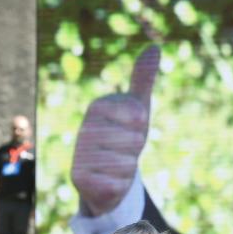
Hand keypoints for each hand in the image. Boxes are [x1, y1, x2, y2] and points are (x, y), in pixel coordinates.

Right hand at [71, 45, 159, 215]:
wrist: (106, 175)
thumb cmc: (124, 137)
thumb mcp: (138, 108)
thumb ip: (143, 79)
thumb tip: (154, 47)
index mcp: (97, 107)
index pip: (138, 116)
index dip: (141, 126)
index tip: (132, 128)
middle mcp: (83, 128)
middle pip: (134, 142)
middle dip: (135, 151)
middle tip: (123, 150)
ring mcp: (78, 154)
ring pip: (126, 165)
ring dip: (128, 169)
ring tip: (116, 165)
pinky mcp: (78, 179)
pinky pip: (116, 184)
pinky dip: (120, 186)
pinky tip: (109, 182)